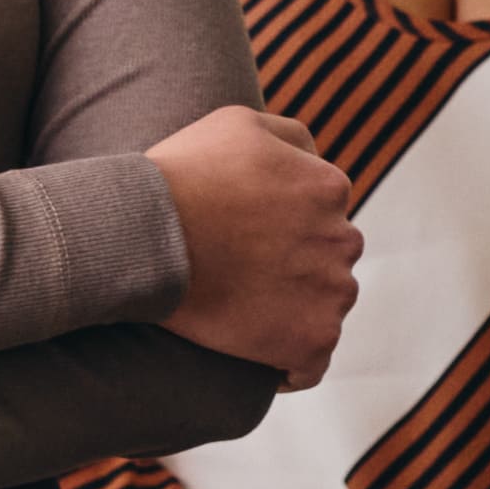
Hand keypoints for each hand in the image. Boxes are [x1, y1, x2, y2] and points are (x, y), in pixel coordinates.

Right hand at [152, 107, 365, 377]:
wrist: (146, 235)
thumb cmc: (182, 175)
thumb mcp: (240, 121)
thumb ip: (292, 137)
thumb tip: (317, 160)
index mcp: (330, 189)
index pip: (324, 217)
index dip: (287, 232)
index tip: (252, 244)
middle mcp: (343, 240)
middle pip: (329, 264)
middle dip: (296, 272)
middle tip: (242, 280)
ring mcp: (331, 293)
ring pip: (325, 309)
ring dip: (294, 315)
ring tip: (241, 317)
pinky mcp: (311, 340)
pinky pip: (312, 364)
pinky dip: (289, 366)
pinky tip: (257, 361)